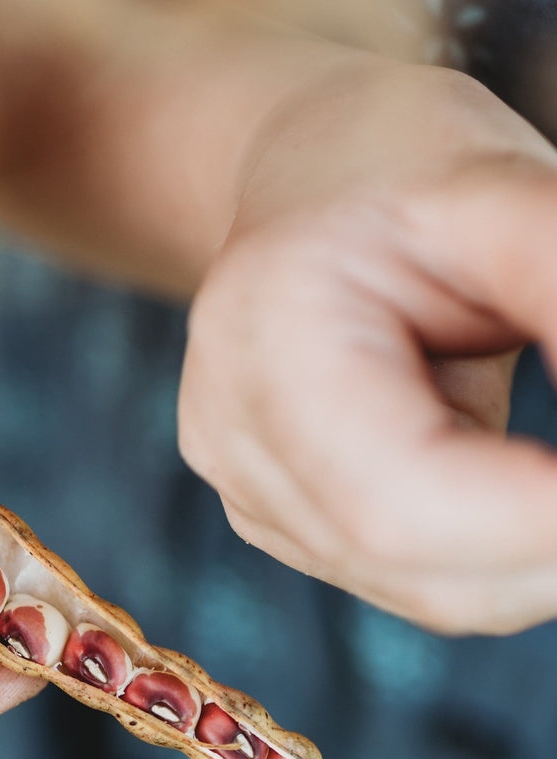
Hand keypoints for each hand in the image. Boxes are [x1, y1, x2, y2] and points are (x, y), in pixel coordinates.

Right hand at [179, 63, 556, 633]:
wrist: (298, 182)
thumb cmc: (391, 166)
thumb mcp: (500, 191)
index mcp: (264, 349)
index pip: (400, 506)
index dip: (544, 524)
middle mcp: (233, 442)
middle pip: (424, 573)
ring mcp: (249, 492)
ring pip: (432, 592)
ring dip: (544, 555)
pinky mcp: (278, 517)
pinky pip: (416, 576)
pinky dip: (504, 550)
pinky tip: (524, 476)